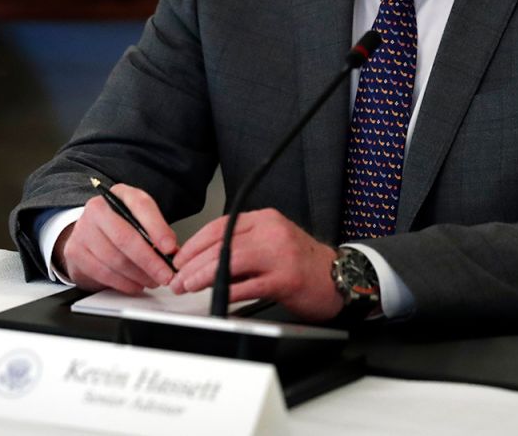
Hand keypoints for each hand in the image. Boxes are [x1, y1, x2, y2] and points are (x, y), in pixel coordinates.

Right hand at [56, 184, 177, 294]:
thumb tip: (172, 253)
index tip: (170, 249)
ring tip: (153, 281)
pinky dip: (124, 283)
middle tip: (165, 275)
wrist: (89, 235)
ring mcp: (83, 230)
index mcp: (119, 194)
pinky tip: (136, 284)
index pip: (140, 205)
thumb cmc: (120, 226)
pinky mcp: (75, 252)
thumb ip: (157, 232)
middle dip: (150, 260)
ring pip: (115, 259)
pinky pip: (103, 273)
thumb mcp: (140, 220)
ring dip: (139, 275)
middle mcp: (97, 208)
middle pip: (125, 237)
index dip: (157, 228)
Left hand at [169, 208, 343, 321]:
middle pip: (221, 243)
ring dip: (203, 275)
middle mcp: (272, 231)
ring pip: (230, 260)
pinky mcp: (286, 279)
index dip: (195, 243)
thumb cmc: (303, 263)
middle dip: (193, 262)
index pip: (221, 225)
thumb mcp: (271, 244)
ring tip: (189, 286)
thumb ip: (242, 246)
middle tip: (178, 278)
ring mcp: (280, 254)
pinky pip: (248, 286)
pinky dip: (228, 292)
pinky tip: (216, 298)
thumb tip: (201, 261)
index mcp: (265, 219)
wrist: (339, 278)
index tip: (180, 258)